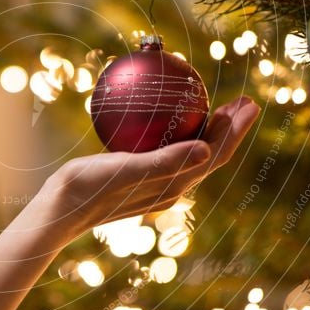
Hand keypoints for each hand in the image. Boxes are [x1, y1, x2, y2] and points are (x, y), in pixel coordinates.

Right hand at [39, 96, 259, 238]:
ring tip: (217, 107)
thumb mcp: (127, 169)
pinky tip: (165, 119)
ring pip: (192, 154)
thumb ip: (166, 161)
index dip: (236, 130)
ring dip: (210, 131)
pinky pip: (169, 153)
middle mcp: (171, 187)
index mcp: (174, 185)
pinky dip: (179, 135)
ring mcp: (156, 185)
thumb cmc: (91, 187)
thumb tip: (205, 149)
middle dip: (230, 129)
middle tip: (243, 101)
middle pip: (209, 154)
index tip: (249, 103)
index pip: (215, 155)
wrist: (60, 208)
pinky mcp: (140, 180)